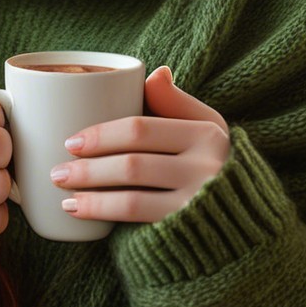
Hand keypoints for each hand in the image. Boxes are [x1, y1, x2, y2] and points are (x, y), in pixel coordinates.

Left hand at [48, 66, 229, 224]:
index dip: (101, 135)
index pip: (141, 130)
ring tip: (63, 193)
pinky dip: (104, 214)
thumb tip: (153, 72)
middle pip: (132, 165)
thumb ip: (176, 102)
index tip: (70, 141)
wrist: (248, 221)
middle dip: (88, 168)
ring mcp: (198, 204)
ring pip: (132, 197)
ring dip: (91, 193)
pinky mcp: (189, 233)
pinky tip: (80, 212)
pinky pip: (139, 222)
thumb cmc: (217, 164)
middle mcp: (206, 169)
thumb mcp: (208, 127)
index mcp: (206, 134)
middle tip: (57, 170)